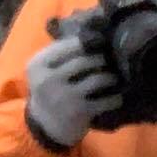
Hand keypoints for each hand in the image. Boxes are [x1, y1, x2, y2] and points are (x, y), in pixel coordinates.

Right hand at [24, 31, 122, 147]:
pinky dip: (115, 98)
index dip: (87, 42)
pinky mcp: (80, 112)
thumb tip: (89, 30)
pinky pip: (106, 100)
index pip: (68, 45)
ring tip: (115, 76)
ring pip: (98, 78)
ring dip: (110, 76)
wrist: (46, 126)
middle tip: (112, 57)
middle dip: (101, 58)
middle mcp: (49, 79)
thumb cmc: (48, 91)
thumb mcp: (43, 70)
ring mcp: (65, 96)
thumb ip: (59, 53)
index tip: (99, 41)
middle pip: (84, 60)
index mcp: (38, 64)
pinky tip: (118, 96)